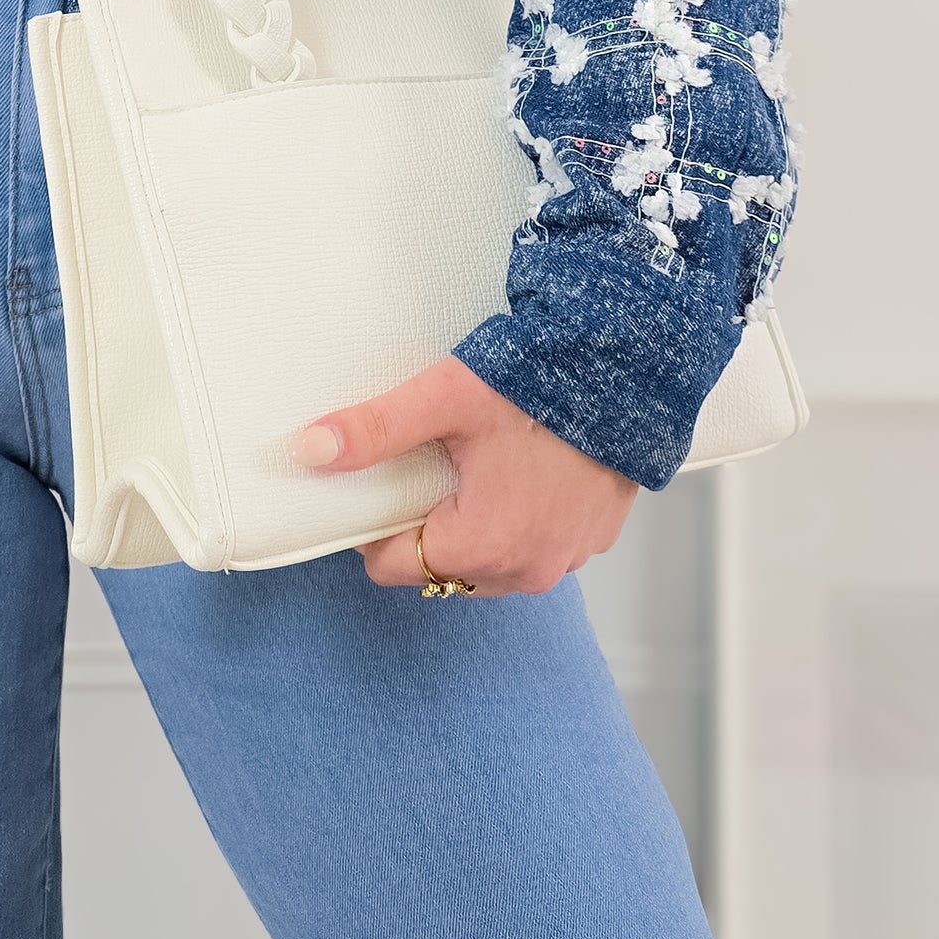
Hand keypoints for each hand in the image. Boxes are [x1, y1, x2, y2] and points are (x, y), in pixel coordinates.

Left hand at [290, 357, 636, 596]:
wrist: (627, 370)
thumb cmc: (540, 385)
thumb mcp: (444, 400)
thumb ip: (374, 430)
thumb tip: (311, 450)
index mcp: (482, 544)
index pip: (392, 567)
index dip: (376, 527)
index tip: (384, 488)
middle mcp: (525, 568)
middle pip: (440, 567)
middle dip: (427, 528)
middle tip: (433, 469)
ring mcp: (564, 558)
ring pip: (487, 563)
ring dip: (475, 529)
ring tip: (477, 470)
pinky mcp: (592, 540)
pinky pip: (535, 548)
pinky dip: (520, 522)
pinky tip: (519, 476)